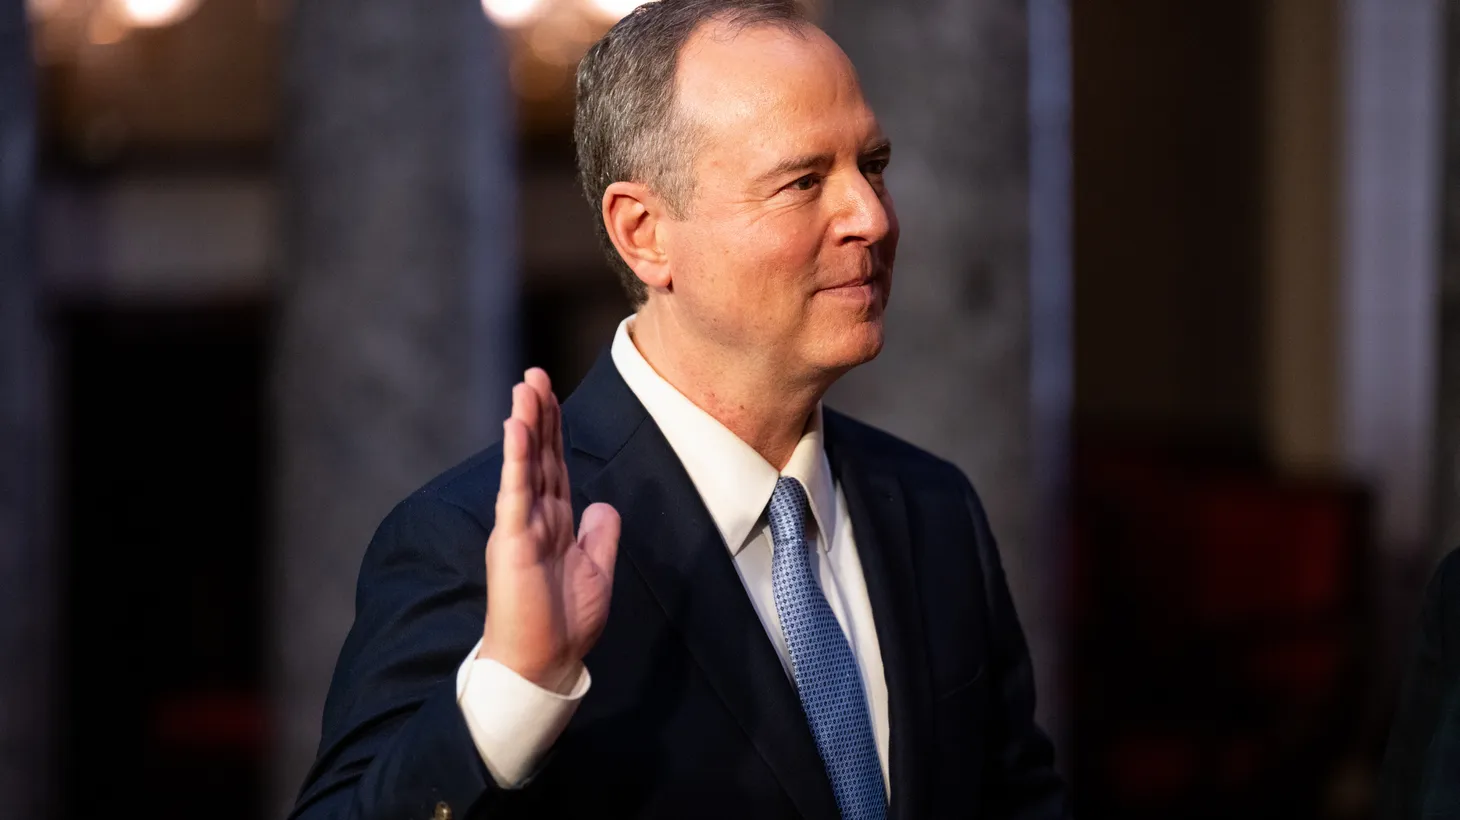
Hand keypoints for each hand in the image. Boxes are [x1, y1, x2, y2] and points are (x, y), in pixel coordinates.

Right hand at [480, 368, 620, 693]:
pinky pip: (515, 491)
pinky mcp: (512, 540)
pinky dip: (516, 458)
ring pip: (524, 464)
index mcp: (556, 522)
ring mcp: (520, 526)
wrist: (545, 662)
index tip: (550, 393)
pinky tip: (516, 427)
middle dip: (538, 413)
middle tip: (534, 373)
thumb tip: (602, 503)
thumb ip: (600, 535)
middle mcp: (535, 517)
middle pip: (537, 454)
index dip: (553, 429)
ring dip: (525, 423)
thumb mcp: (597, 570)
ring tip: (524, 386)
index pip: (553, 464)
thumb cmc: (565, 623)